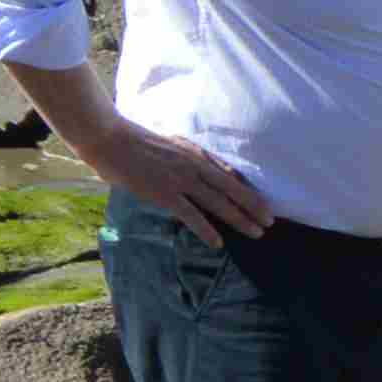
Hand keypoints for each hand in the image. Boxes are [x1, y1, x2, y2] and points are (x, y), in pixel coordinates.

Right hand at [82, 106, 271, 244]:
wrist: (111, 139)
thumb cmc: (138, 142)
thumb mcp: (174, 144)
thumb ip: (192, 158)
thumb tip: (210, 170)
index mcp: (197, 154)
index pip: (231, 175)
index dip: (249, 191)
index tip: (263, 203)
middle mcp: (195, 166)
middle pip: (232, 189)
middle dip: (254, 207)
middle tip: (271, 221)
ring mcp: (181, 180)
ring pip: (218, 203)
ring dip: (239, 219)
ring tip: (256, 232)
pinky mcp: (164, 193)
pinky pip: (191, 215)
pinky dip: (206, 229)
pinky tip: (217, 242)